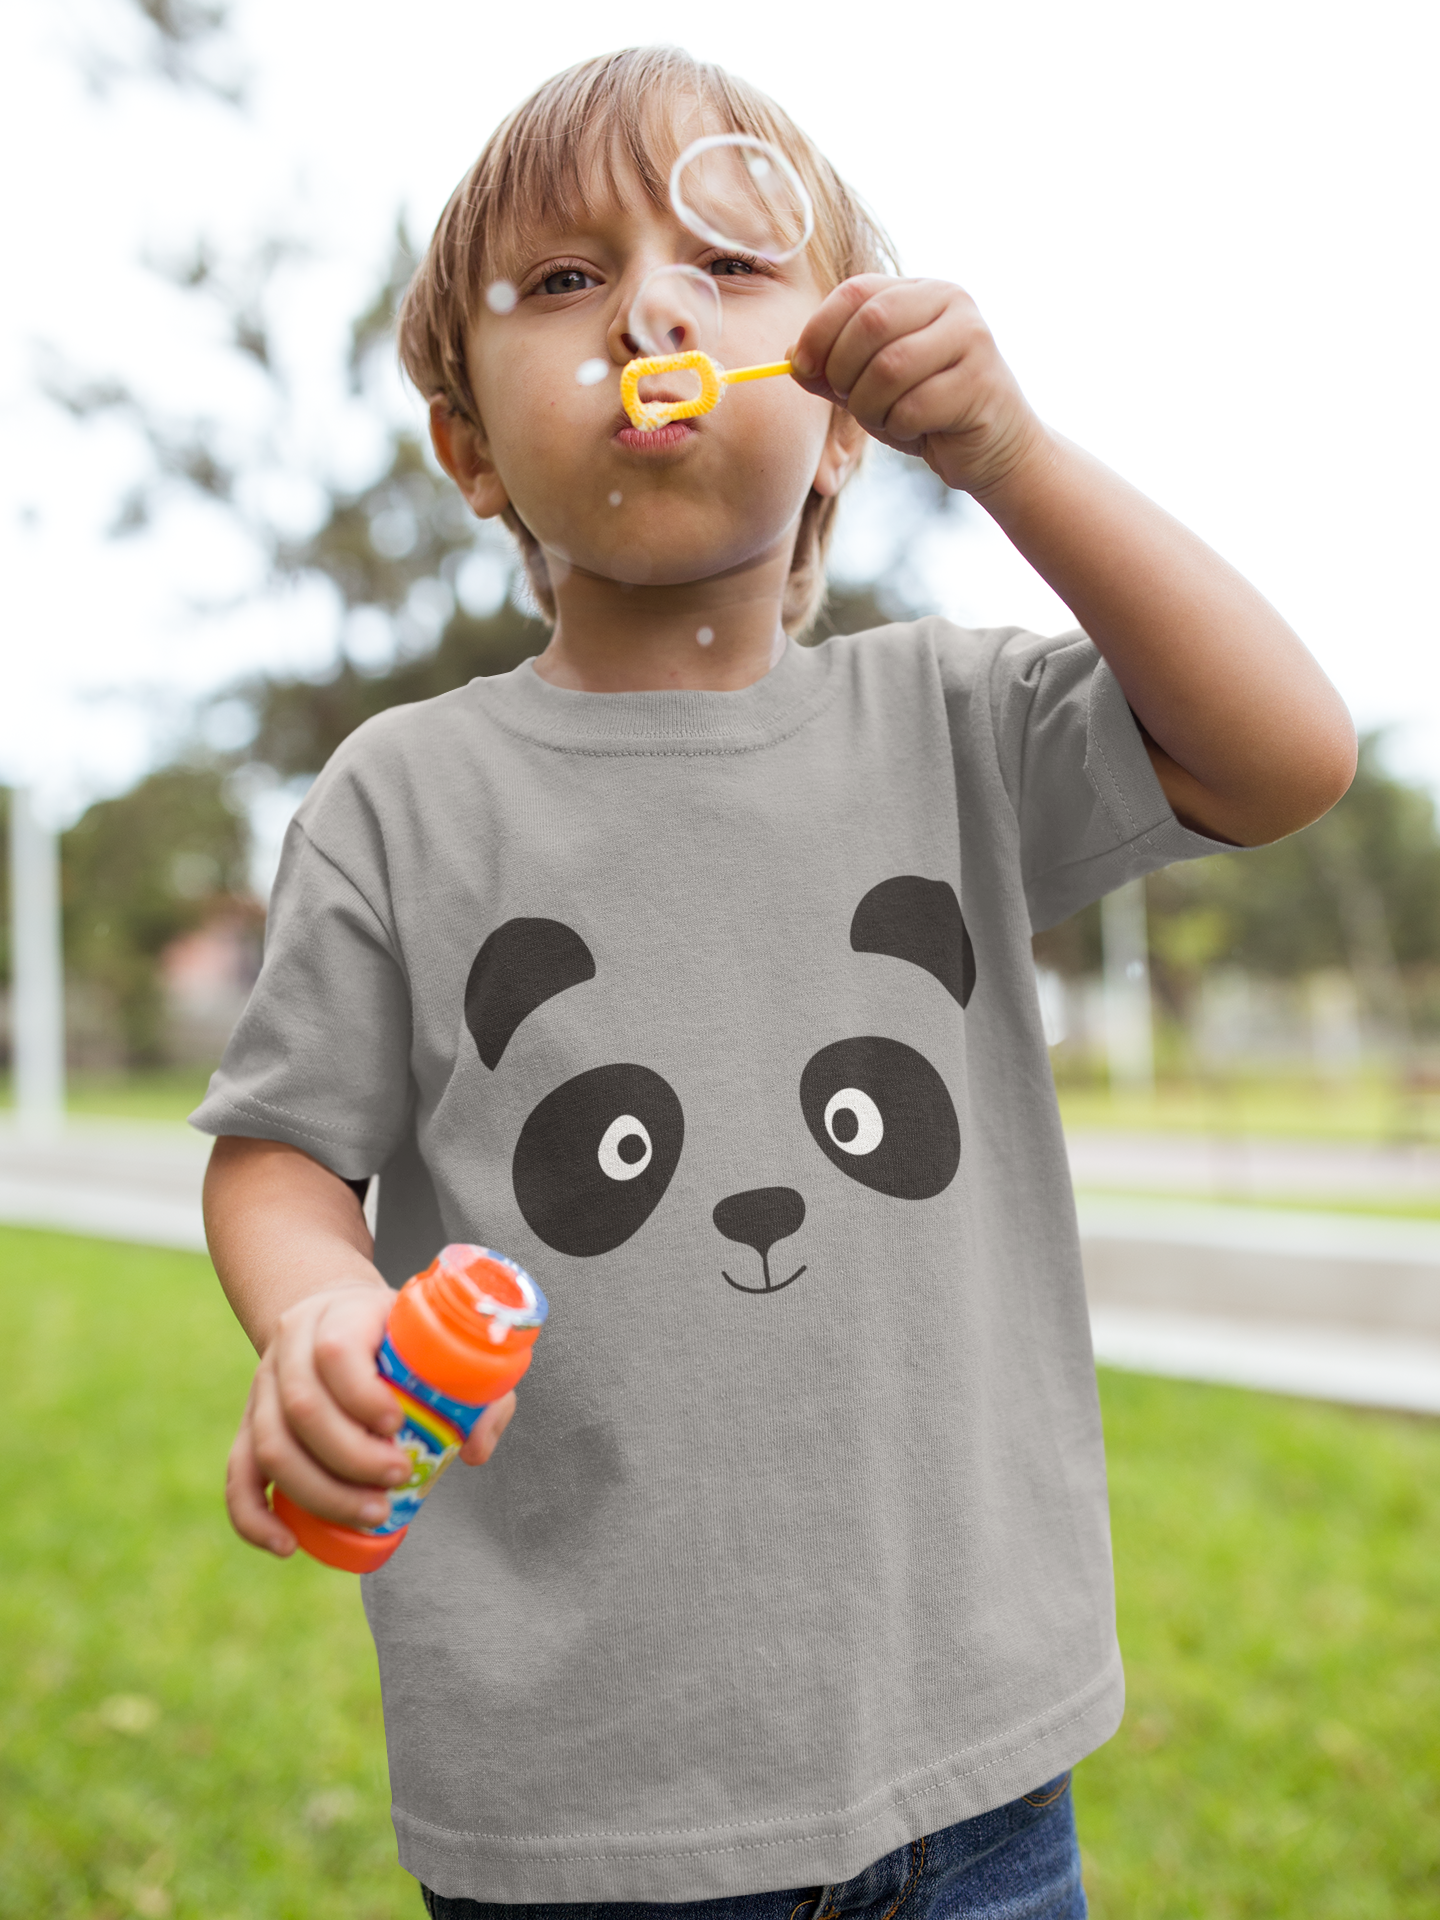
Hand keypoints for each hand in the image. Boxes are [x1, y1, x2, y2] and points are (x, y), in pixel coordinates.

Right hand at [225, 1283, 519, 1555]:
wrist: (337, 1316)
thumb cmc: (400, 1338)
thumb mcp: (440, 1342)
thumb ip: (478, 1389)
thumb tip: (472, 1450)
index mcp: (340, 1315)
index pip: (336, 1352)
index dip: (363, 1395)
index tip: (399, 1424)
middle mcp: (291, 1348)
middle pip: (302, 1407)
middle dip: (351, 1456)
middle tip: (398, 1478)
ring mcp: (263, 1388)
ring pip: (270, 1445)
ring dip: (320, 1491)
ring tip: (372, 1513)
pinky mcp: (249, 1425)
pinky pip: (238, 1475)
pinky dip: (255, 1517)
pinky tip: (286, 1545)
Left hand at [790, 275, 1046, 498]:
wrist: (993, 449)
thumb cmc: (927, 412)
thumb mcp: (870, 386)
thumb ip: (833, 369)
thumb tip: (791, 357)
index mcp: (919, 291)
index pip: (856, 291)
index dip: (819, 330)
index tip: (802, 367)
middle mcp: (951, 301)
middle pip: (871, 323)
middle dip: (844, 371)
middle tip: (848, 399)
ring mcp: (972, 338)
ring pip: (890, 368)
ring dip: (870, 406)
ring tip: (884, 419)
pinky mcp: (981, 382)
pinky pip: (914, 406)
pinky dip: (899, 427)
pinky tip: (916, 431)